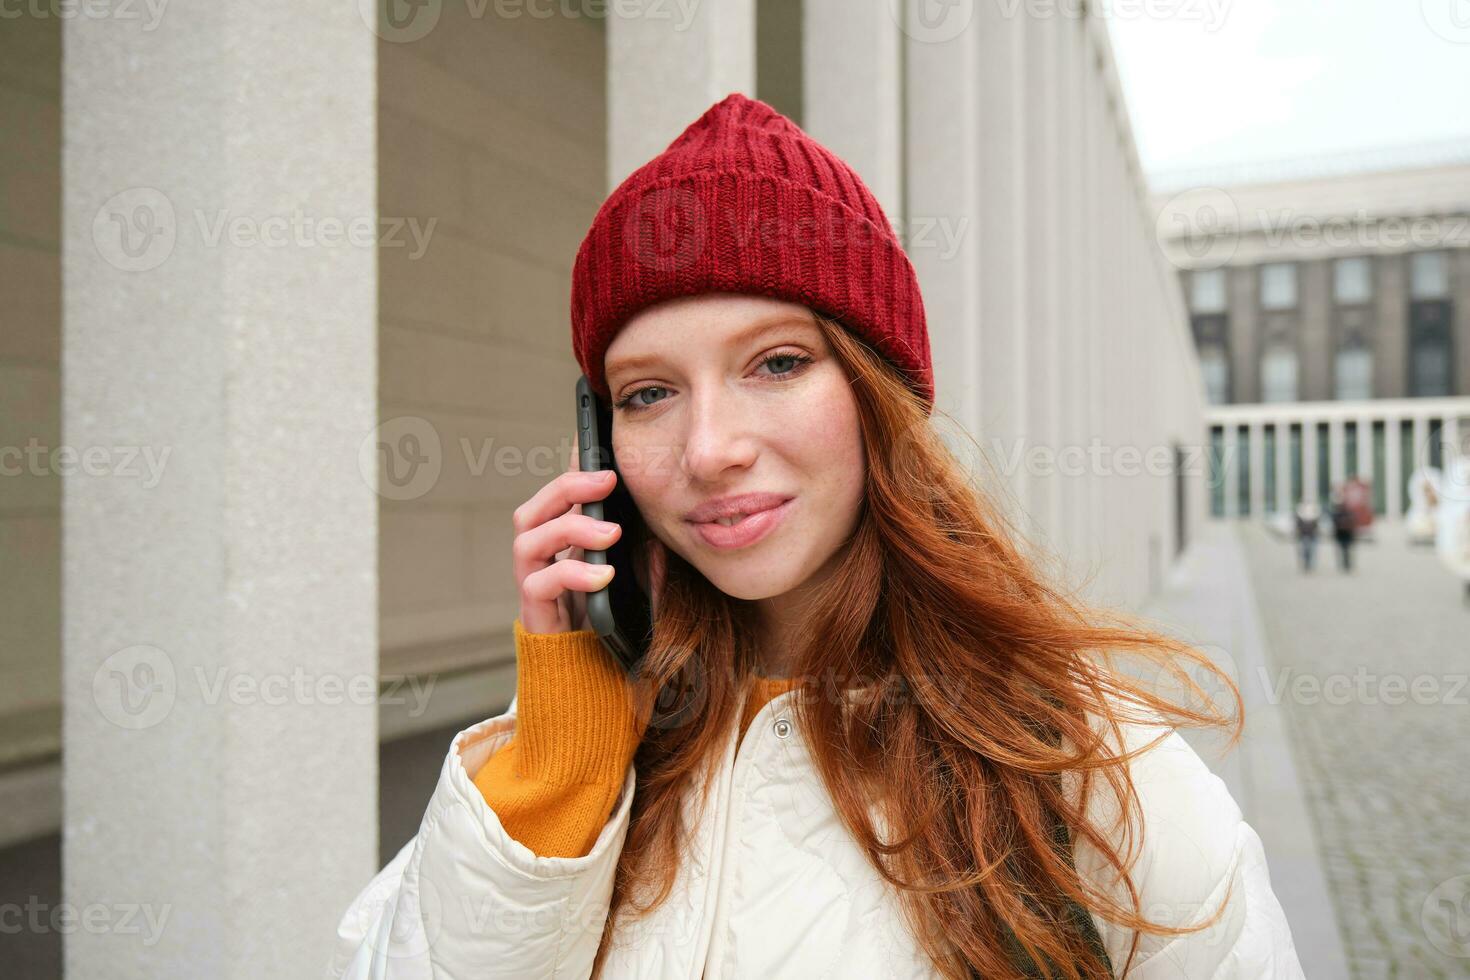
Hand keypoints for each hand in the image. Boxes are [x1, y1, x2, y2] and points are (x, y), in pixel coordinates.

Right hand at [513, 431, 665, 633]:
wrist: (595, 689)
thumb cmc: (613, 636)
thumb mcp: (640, 594)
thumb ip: (646, 568)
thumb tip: (659, 542)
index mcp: (563, 550)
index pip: (557, 502)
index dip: (572, 475)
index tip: (601, 456)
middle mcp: (542, 563)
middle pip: (533, 510)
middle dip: (567, 487)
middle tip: (607, 482)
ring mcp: (533, 587)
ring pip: (527, 539)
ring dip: (569, 527)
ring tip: (612, 533)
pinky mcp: (534, 615)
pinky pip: (538, 584)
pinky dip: (572, 573)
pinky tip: (603, 576)